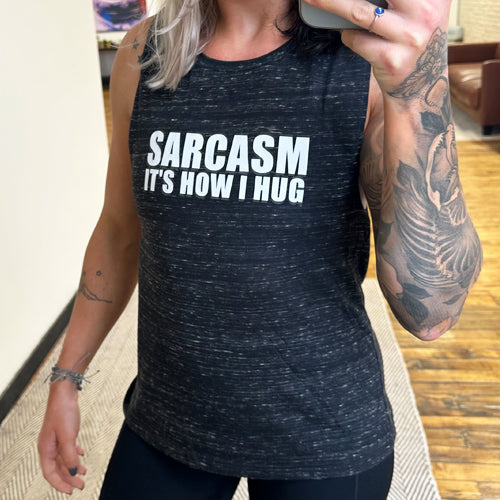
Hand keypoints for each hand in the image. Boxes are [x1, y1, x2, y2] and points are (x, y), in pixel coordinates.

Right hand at [38, 384, 86, 493]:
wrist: (65, 393)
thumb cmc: (63, 412)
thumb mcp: (68, 436)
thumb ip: (69, 456)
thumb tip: (71, 473)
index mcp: (45, 449)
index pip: (50, 473)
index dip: (60, 484)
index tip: (70, 491)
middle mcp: (49, 446)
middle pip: (58, 468)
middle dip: (68, 478)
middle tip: (81, 485)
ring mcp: (56, 439)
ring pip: (63, 459)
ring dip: (73, 467)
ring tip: (84, 472)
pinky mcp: (63, 432)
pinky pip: (67, 448)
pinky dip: (74, 454)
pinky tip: (81, 455)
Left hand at [304, 0, 451, 95]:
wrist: (421, 86)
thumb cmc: (411, 38)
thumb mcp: (417, 8)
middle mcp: (427, 10)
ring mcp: (409, 36)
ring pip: (359, 11)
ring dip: (330, 3)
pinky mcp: (390, 59)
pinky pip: (355, 39)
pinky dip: (347, 36)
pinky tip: (352, 36)